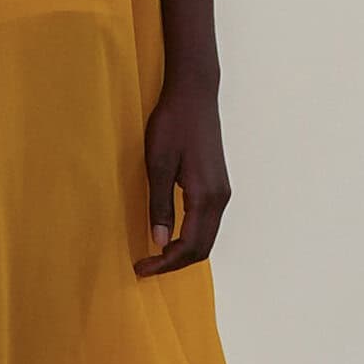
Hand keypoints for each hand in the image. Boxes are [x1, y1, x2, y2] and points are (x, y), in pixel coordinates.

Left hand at [132, 79, 230, 274]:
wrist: (194, 95)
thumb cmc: (173, 124)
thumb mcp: (158, 165)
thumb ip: (159, 205)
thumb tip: (157, 241)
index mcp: (206, 196)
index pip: (189, 246)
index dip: (165, 263)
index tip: (141, 268)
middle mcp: (220, 198)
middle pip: (202, 247)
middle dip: (174, 263)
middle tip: (145, 266)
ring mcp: (221, 191)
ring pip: (206, 236)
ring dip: (182, 251)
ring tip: (154, 254)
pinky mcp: (217, 184)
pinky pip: (207, 222)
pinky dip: (190, 236)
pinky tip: (169, 233)